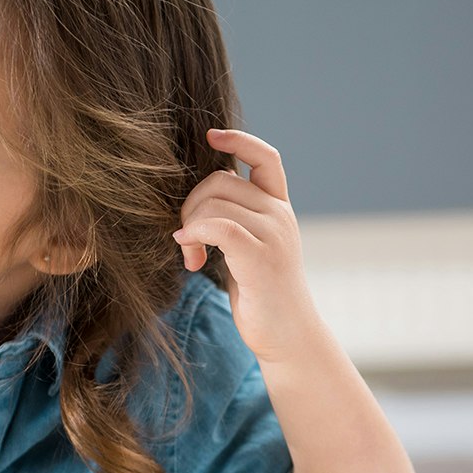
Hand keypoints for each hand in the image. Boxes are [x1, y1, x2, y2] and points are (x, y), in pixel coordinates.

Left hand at [173, 128, 321, 361]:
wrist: (287, 336)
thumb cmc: (259, 294)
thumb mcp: (246, 249)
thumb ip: (232, 221)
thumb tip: (197, 199)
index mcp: (278, 208)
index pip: (265, 157)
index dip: (239, 141)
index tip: (211, 136)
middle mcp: (280, 215)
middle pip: (220, 180)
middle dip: (190, 205)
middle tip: (185, 241)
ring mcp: (274, 235)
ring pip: (214, 203)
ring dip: (189, 227)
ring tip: (190, 257)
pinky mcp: (261, 258)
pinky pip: (218, 226)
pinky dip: (194, 233)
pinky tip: (188, 251)